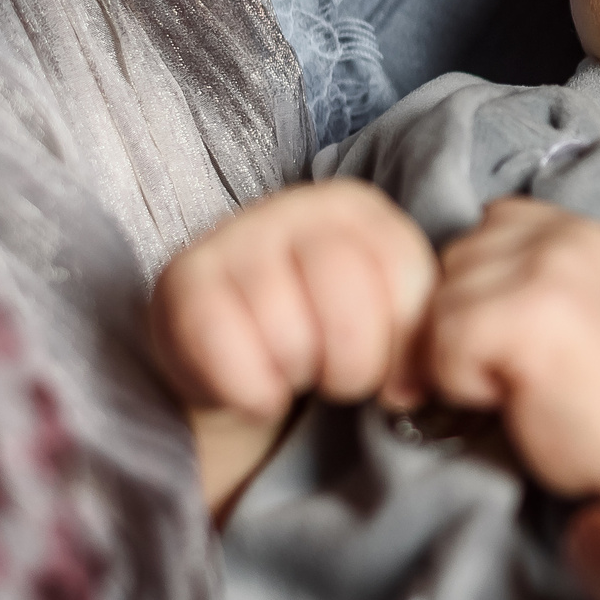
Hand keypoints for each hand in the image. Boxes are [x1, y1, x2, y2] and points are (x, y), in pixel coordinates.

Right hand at [150, 180, 436, 511]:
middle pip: (349, 309)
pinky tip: (257, 389)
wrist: (235, 343)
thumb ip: (416, 339)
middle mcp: (297, 205)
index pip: (406, 279)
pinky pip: (227, 355)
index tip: (393, 374)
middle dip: (351, 368)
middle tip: (334, 376)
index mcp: (360, 209)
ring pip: (289, 336)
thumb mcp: (385, 320)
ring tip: (291, 369)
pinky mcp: (183, 278)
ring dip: (296, 378)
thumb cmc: (323, 327)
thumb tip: (409, 388)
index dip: (405, 346)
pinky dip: (250, 394)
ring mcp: (235, 235)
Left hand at [419, 197, 599, 510]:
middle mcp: (568, 232)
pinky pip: (442, 347)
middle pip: (454, 262)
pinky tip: (517, 394)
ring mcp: (546, 267)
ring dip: (463, 356)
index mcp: (584, 229)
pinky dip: (463, 385)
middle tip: (525, 366)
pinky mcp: (523, 311)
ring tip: (524, 380)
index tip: (526, 338)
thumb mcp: (582, 304)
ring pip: (440, 305)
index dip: (488, 288)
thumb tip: (441, 283)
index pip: (488, 228)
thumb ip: (528, 272)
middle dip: (468, 320)